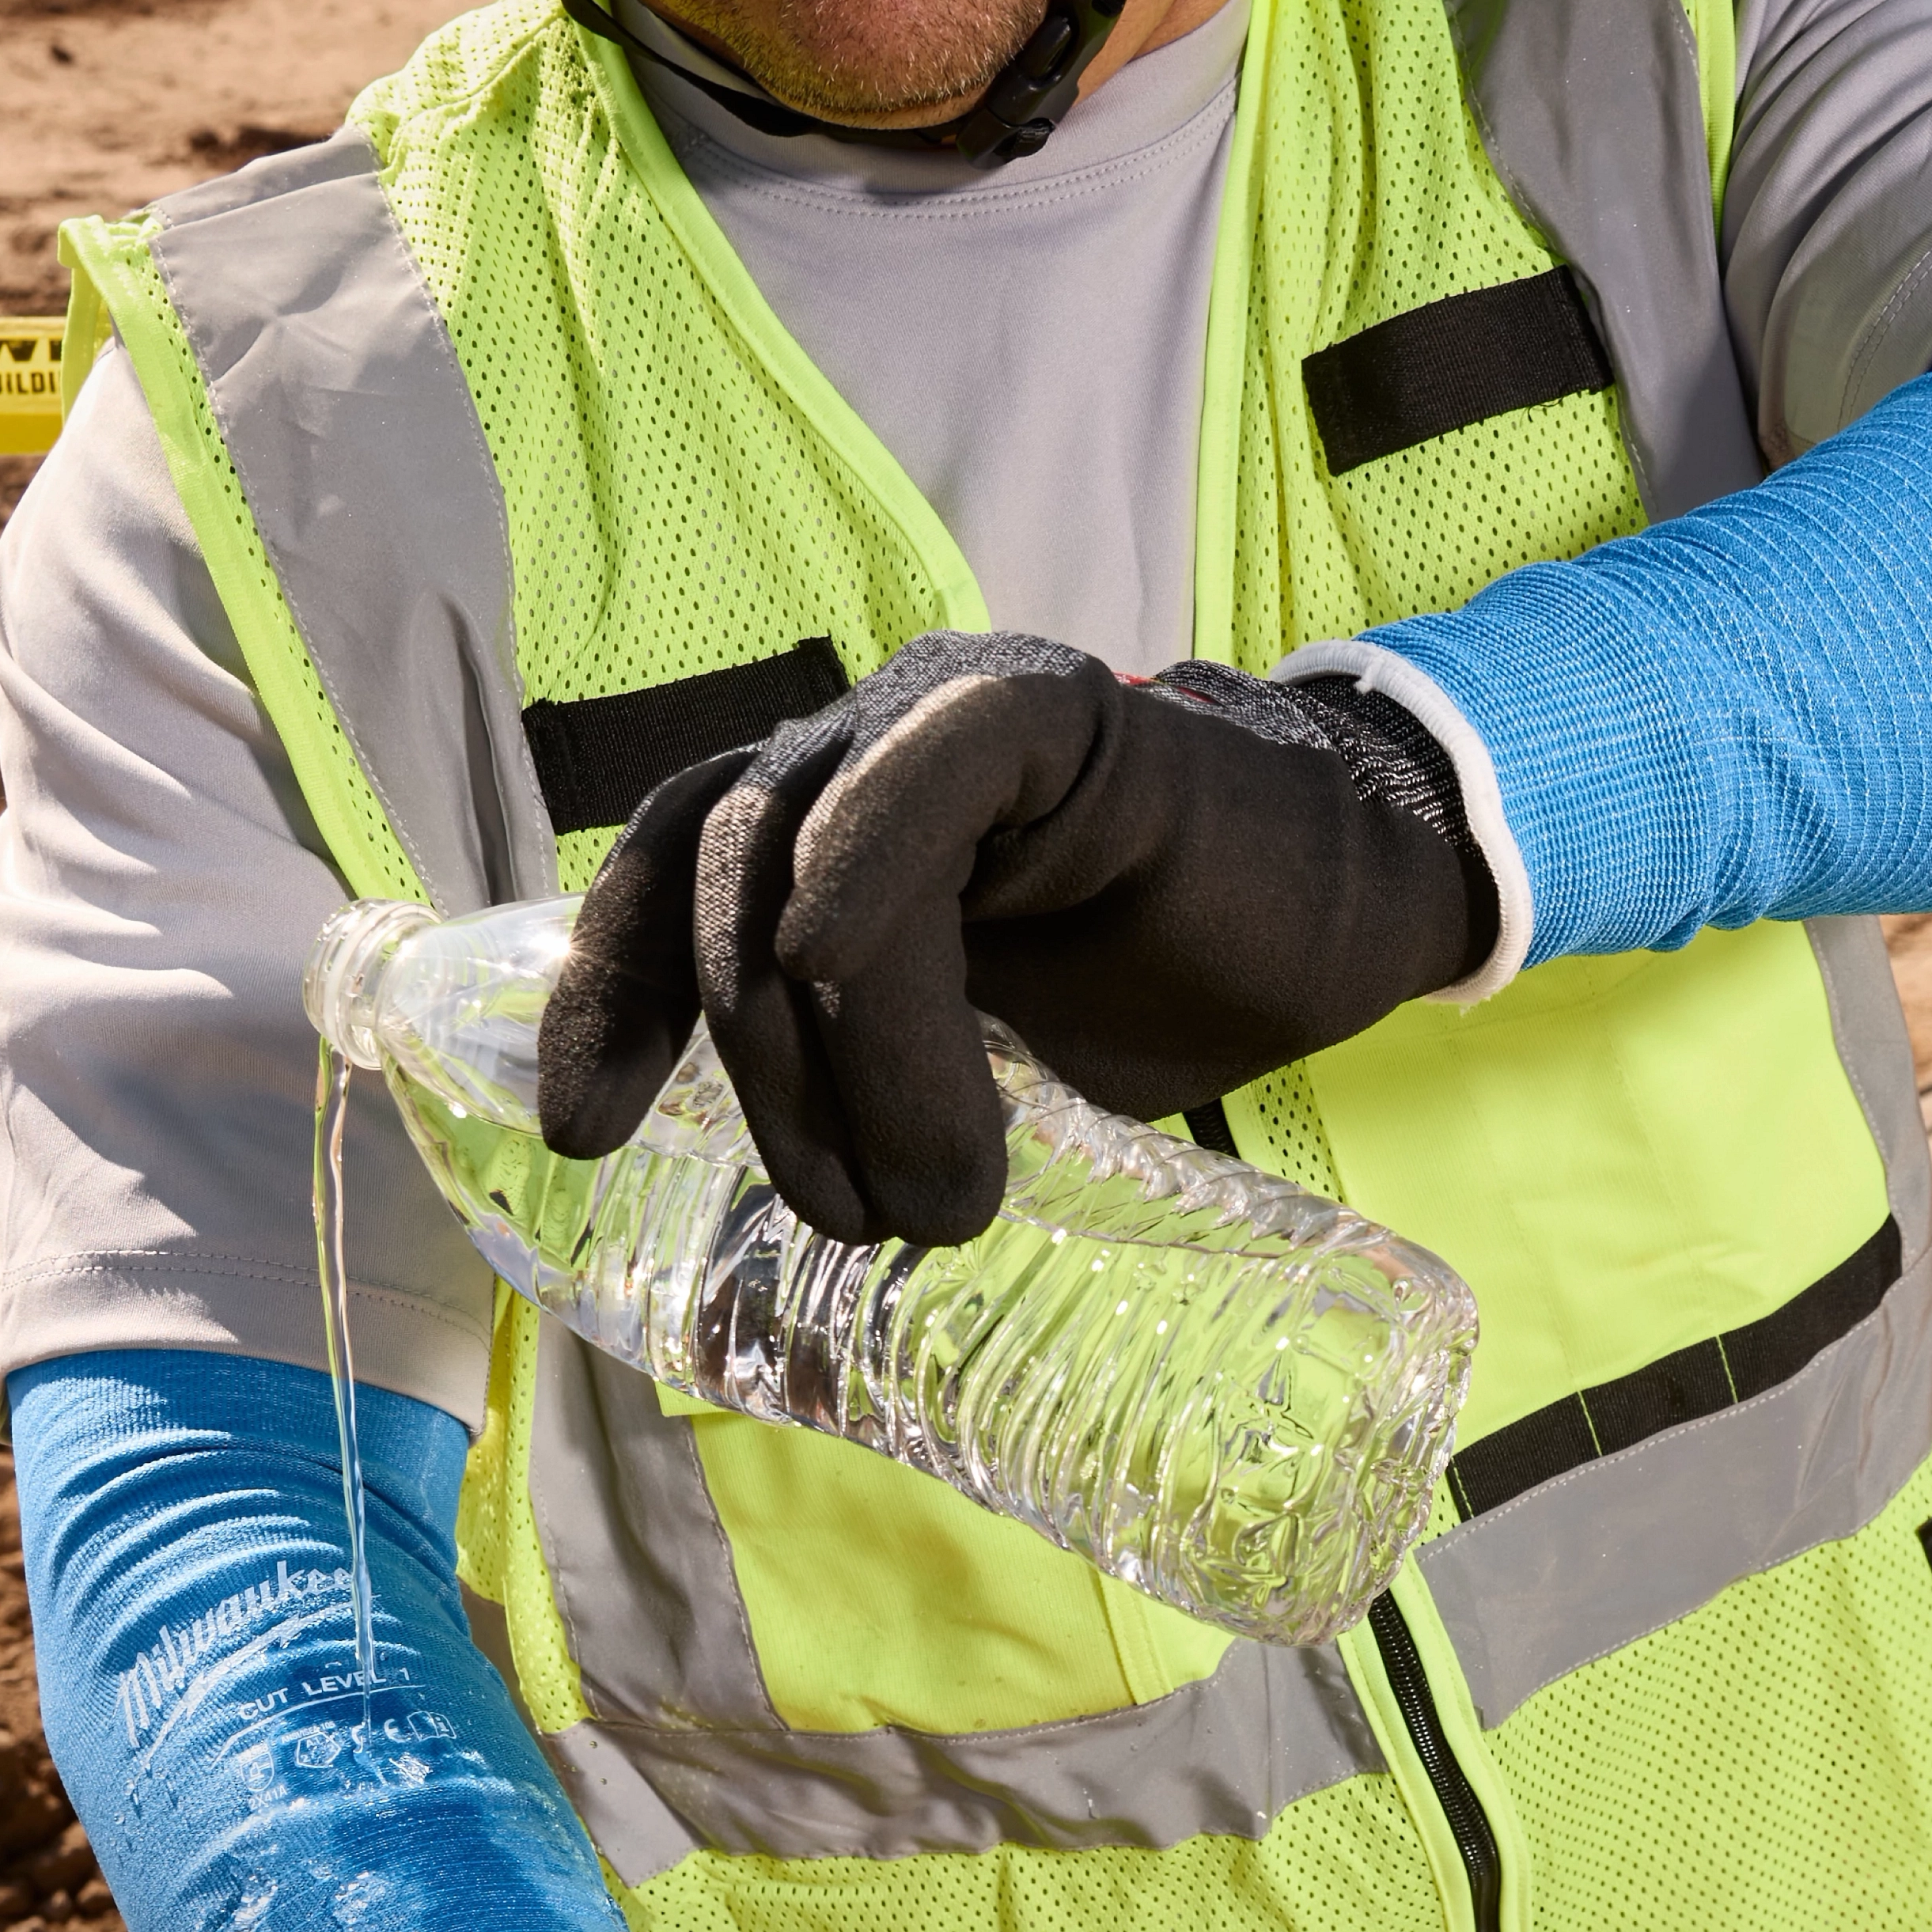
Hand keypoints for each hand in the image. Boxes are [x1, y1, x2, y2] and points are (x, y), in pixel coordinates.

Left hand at [534, 632, 1497, 1245]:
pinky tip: (846, 962)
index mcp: (817, 828)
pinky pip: (918, 770)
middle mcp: (850, 753)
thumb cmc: (1159, 990)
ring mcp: (936, 719)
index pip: (664, 884)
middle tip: (853, 1218)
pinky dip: (863, 865)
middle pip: (719, 882)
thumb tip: (807, 1218)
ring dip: (836, 1046)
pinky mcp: (1040, 713)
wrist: (1342, 908)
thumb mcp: (981, 1067)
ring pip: (795, 853)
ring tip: (929, 1190)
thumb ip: (877, 1089)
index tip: (589, 1136)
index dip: (608, 997)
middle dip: (759, 1075)